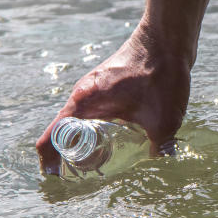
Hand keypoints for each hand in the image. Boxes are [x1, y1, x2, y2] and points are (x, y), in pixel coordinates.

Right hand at [36, 23, 191, 174]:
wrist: (169, 38)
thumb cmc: (161, 74)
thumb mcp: (163, 119)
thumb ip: (159, 146)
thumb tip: (157, 162)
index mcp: (84, 103)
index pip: (51, 136)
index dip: (48, 160)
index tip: (54, 178)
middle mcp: (83, 96)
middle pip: (63, 133)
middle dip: (67, 157)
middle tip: (82, 179)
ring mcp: (94, 90)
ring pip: (78, 122)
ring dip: (82, 143)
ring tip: (97, 165)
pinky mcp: (107, 87)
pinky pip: (92, 113)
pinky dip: (95, 130)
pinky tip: (115, 142)